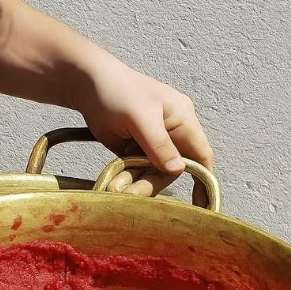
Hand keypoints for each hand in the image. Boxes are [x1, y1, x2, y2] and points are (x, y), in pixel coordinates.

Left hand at [71, 60, 213, 198]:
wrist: (86, 84)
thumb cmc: (117, 91)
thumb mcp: (140, 117)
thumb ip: (159, 144)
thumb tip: (178, 170)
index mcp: (183, 119)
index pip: (201, 155)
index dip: (204, 180)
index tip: (200, 204)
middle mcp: (172, 133)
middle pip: (172, 170)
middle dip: (152, 183)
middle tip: (130, 193)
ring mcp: (153, 143)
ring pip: (152, 174)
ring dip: (135, 183)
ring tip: (114, 186)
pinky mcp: (135, 150)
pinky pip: (137, 172)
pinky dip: (126, 179)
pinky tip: (113, 181)